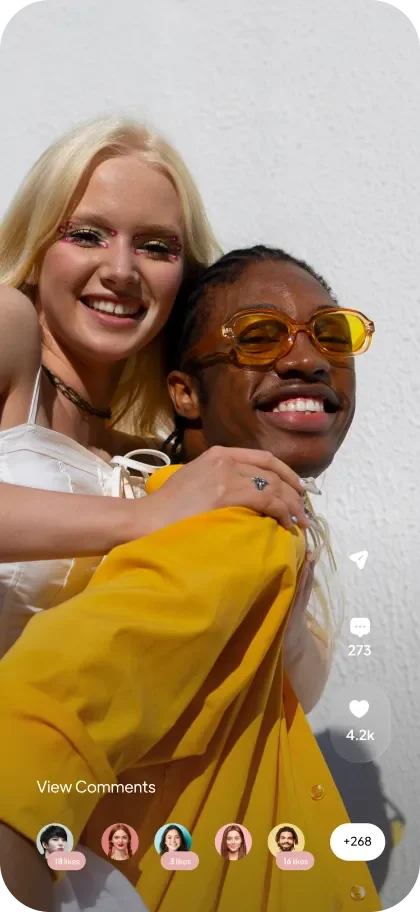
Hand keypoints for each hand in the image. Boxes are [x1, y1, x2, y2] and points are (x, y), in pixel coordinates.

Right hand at [140, 446, 307, 533]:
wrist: (145, 519)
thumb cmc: (166, 508)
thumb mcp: (195, 481)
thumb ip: (219, 479)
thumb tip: (244, 493)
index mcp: (218, 453)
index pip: (264, 458)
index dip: (286, 473)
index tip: (298, 489)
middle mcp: (225, 459)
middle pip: (273, 471)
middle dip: (294, 491)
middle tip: (304, 510)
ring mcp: (226, 474)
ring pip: (274, 486)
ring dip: (292, 506)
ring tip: (300, 523)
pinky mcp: (227, 493)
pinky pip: (267, 500)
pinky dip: (282, 512)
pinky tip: (286, 524)